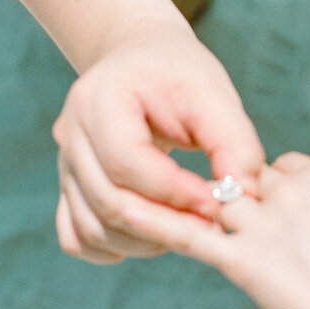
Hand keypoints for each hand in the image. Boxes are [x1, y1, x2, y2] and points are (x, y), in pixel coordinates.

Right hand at [52, 25, 264, 262]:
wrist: (139, 60)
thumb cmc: (178, 75)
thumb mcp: (212, 93)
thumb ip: (234, 142)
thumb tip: (244, 196)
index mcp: (98, 100)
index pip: (127, 163)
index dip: (174, 192)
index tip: (217, 203)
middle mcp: (71, 134)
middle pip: (108, 201)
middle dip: (166, 224)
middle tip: (211, 226)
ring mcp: (64, 164)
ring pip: (94, 227)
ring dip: (146, 242)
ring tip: (190, 228)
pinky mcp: (70, 188)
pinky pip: (76, 237)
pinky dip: (113, 248)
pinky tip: (153, 238)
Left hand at [125, 153, 309, 308]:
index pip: (285, 165)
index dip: (270, 186)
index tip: (269, 206)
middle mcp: (294, 193)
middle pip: (243, 177)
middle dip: (231, 193)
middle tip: (218, 209)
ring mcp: (265, 224)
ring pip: (212, 196)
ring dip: (187, 199)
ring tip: (155, 195)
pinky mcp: (242, 259)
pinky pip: (187, 232)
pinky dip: (152, 221)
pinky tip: (122, 210)